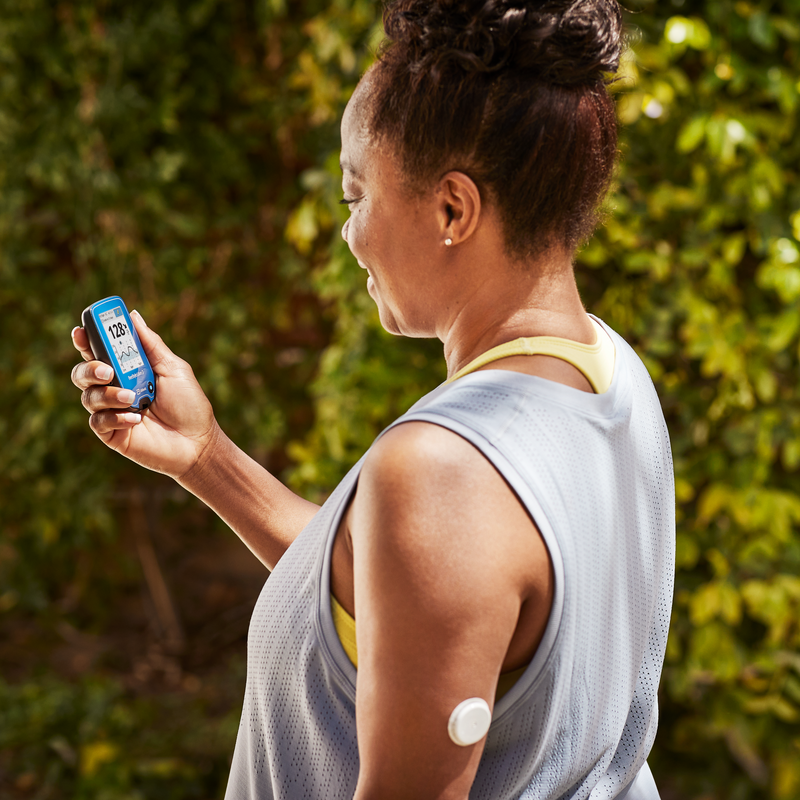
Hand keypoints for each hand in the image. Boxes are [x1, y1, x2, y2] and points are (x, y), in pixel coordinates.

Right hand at [71, 310, 218, 479]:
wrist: (199, 442)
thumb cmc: (189, 404)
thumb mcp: (173, 368)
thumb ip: (151, 344)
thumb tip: (133, 315)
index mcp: (127, 370)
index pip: (98, 351)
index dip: (85, 340)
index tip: (81, 331)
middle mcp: (114, 389)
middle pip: (83, 373)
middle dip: (89, 368)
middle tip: (107, 370)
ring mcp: (112, 412)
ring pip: (88, 397)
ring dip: (107, 394)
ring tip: (131, 398)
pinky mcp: (113, 434)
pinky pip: (98, 422)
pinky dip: (116, 417)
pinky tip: (136, 419)